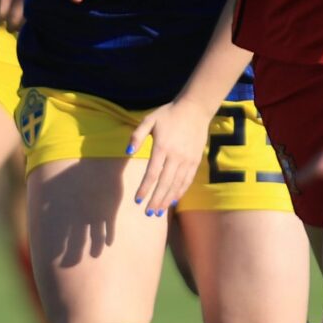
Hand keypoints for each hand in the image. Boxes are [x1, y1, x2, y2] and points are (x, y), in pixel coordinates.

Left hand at [128, 99, 211, 217]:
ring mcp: (187, 160)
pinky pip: (187, 180)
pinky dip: (180, 192)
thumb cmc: (168, 114)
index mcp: (162, 147)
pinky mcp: (196, 161)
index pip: (152, 173)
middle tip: (148, 213)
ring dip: (167, 200)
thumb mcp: (149, 120)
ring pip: (177, 185)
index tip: (137, 200)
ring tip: (159, 212)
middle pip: (165, 184)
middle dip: (156, 200)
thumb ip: (137, 135)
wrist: (195, 109)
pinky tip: (173, 200)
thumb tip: (127, 151)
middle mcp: (176, 156)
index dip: (144, 188)